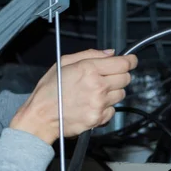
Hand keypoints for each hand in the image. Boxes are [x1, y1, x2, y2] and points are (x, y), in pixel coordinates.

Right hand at [10, 49, 137, 144]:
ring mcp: (99, 103)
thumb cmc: (48, 92)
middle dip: (118, 76)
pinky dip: (105, 107)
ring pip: (121, 94)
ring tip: (94, 93)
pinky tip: (91, 105)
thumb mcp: (62, 63)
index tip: (129, 61)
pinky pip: (113, 110)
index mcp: (88, 69)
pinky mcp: (99, 117)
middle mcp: (97, 86)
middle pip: (126, 78)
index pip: (124, 63)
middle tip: (105, 78)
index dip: (129, 61)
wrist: (40, 117)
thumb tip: (110, 53)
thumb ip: (88, 54)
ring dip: (112, 92)